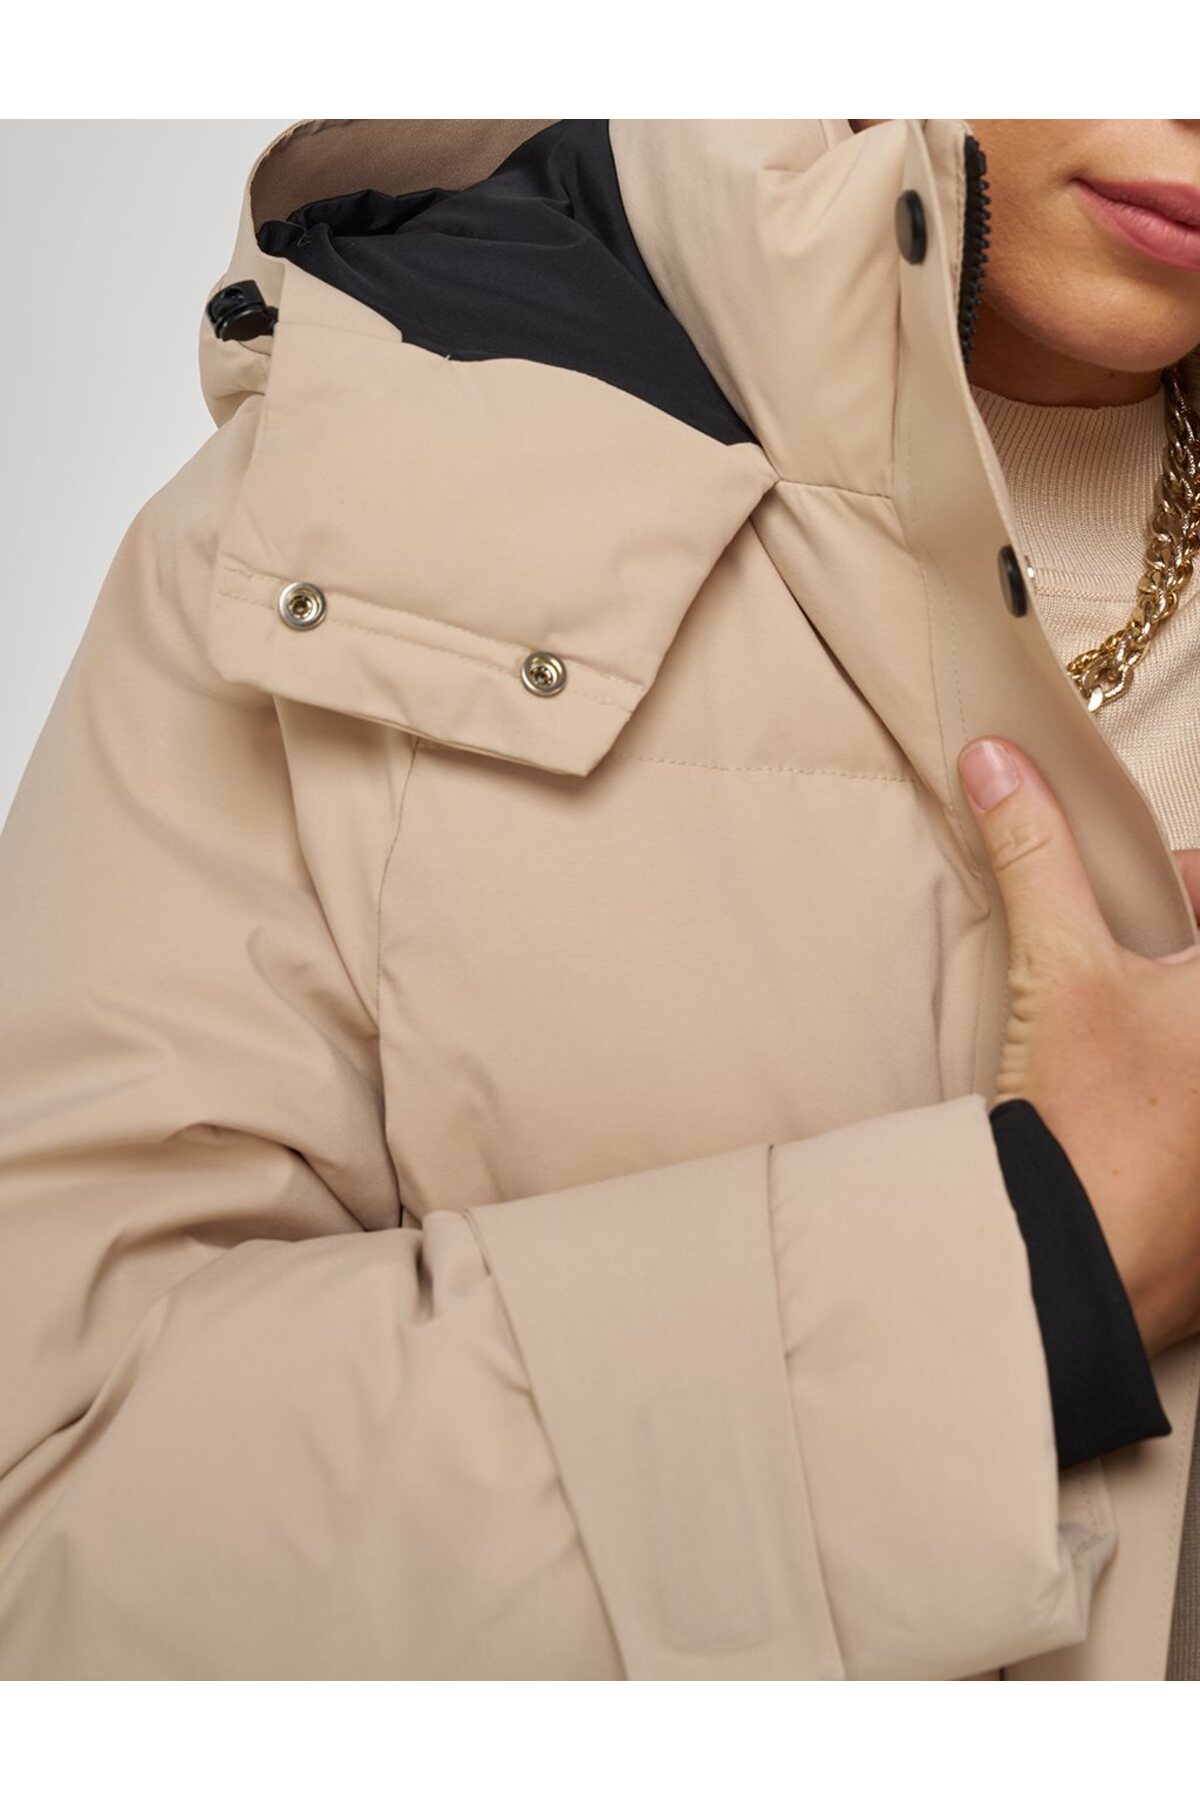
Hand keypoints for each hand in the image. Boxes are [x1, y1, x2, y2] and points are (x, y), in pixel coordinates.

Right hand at [958, 737, 1199, 1361]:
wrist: (1076, 1265)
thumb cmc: (1094, 1118)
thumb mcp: (1059, 969)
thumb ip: (1036, 855)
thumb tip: (996, 760)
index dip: (1186, 884)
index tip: (1155, 891)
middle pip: (1199, 968)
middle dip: (1174, 953)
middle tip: (1132, 961)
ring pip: (1192, 1039)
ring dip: (1171, 1026)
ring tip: (1128, 1038)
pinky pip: (1190, 1114)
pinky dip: (1171, 1095)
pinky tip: (1131, 1107)